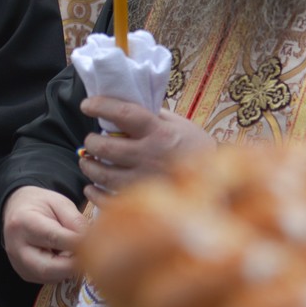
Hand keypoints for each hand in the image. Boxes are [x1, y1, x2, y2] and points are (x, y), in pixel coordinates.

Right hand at [2, 186, 86, 282]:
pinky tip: (72, 259)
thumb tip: (91, 239)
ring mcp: (18, 264)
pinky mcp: (25, 273)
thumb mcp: (60, 203)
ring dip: (71, 269)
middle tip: (95, 255)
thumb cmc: (42, 205)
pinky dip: (65, 272)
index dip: (79, 243)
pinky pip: (49, 279)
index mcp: (24, 223)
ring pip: (50, 277)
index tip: (100, 242)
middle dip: (75, 264)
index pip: (54, 238)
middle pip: (48, 267)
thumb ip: (75, 221)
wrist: (19, 211)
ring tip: (84, 254)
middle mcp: (16, 248)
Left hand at [78, 96, 213, 195]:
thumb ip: (154, 116)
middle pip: (106, 146)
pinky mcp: (143, 201)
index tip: (87, 105)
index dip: (101, 106)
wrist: (217, 181)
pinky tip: (91, 187)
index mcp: (161, 132)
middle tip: (91, 140)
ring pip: (102, 174)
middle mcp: (151, 155)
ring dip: (89, 166)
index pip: (124, 113)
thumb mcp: (180, 125)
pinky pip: (107, 200)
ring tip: (88, 161)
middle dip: (92, 142)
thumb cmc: (196, 148)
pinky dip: (94, 193)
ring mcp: (145, 180)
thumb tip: (124, 108)